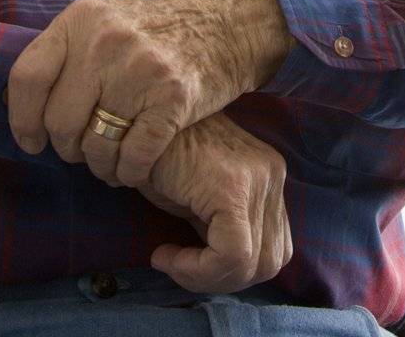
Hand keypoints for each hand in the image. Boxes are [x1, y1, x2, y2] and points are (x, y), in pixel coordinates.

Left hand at [7, 0, 292, 187]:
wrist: (223, 23)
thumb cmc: (153, 30)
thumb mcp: (103, 20)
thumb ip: (65, 53)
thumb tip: (20, 104)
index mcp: (80, 19)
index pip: (28, 77)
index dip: (22, 119)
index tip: (31, 141)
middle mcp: (105, 41)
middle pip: (59, 121)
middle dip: (67, 148)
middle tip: (82, 149)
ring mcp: (140, 69)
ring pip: (95, 145)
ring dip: (99, 165)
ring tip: (109, 160)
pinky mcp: (172, 100)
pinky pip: (133, 158)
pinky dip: (129, 173)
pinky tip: (133, 167)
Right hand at [138, 113, 291, 292]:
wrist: (130, 124)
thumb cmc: (156, 156)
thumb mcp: (198, 198)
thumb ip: (222, 227)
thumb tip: (227, 271)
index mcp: (269, 175)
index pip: (274, 249)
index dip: (233, 272)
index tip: (189, 262)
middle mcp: (272, 175)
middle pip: (270, 261)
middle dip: (222, 279)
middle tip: (179, 267)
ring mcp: (258, 179)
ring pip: (252, 265)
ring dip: (206, 277)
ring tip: (170, 260)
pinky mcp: (233, 189)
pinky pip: (230, 255)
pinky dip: (197, 269)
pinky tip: (165, 255)